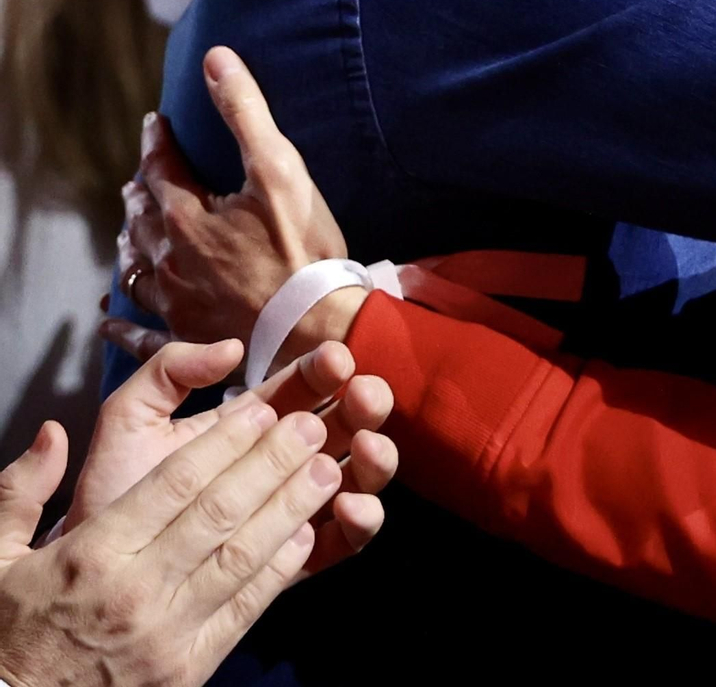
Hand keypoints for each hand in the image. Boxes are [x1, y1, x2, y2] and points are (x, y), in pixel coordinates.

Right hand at [0, 348, 383, 686]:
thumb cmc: (10, 631)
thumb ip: (20, 491)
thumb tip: (52, 434)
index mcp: (91, 556)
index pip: (174, 485)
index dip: (226, 443)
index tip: (262, 409)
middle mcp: (135, 592)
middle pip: (220, 513)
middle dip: (274, 463)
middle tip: (314, 424)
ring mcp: (167, 635)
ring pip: (244, 557)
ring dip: (293, 508)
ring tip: (330, 468)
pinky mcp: (188, 671)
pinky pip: (246, 610)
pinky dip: (281, 569)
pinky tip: (309, 533)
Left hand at [80, 338, 395, 577]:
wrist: (101, 574)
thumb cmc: (116, 495)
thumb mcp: (130, 420)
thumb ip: (168, 370)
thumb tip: (233, 348)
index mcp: (254, 424)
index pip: (304, 387)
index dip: (325, 368)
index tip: (334, 358)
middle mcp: (286, 461)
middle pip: (345, 424)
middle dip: (365, 403)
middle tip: (363, 396)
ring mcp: (298, 508)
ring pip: (359, 475)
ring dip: (375, 458)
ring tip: (367, 448)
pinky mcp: (301, 557)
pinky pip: (347, 539)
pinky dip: (364, 520)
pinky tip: (352, 505)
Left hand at [117, 48, 350, 351]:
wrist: (316, 325)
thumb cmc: (303, 247)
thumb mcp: (280, 168)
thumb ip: (245, 113)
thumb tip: (216, 59)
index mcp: (186, 217)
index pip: (159, 169)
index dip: (155, 142)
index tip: (154, 124)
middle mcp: (170, 259)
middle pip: (141, 219)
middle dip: (139, 193)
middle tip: (138, 179)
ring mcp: (176, 302)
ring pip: (136, 269)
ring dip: (129, 245)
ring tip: (128, 233)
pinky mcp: (188, 337)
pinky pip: (140, 332)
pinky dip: (121, 323)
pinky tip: (109, 318)